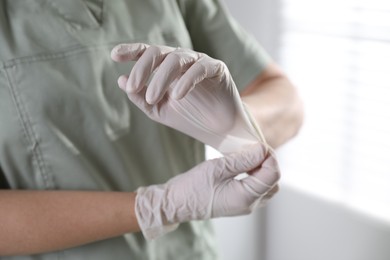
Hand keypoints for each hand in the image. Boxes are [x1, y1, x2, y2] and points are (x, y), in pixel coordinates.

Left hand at [111, 43, 266, 153]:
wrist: (219, 131)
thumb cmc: (189, 118)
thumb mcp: (158, 110)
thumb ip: (140, 97)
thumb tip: (121, 80)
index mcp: (166, 67)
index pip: (147, 53)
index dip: (131, 51)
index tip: (114, 56)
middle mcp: (182, 60)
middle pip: (158, 52)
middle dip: (143, 68)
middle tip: (134, 87)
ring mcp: (200, 62)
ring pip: (177, 59)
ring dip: (161, 78)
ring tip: (152, 98)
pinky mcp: (217, 69)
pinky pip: (200, 68)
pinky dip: (187, 80)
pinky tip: (178, 96)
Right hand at [135, 144, 279, 239]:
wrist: (176, 204)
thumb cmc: (192, 187)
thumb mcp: (218, 168)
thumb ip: (243, 160)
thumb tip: (262, 150)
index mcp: (246, 198)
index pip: (272, 174)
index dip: (269, 156)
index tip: (257, 144)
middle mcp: (250, 205)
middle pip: (272, 181)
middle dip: (267, 163)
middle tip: (253, 150)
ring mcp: (245, 206)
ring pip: (266, 186)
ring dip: (261, 169)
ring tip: (247, 157)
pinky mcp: (239, 203)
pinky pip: (256, 189)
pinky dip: (254, 175)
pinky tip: (242, 166)